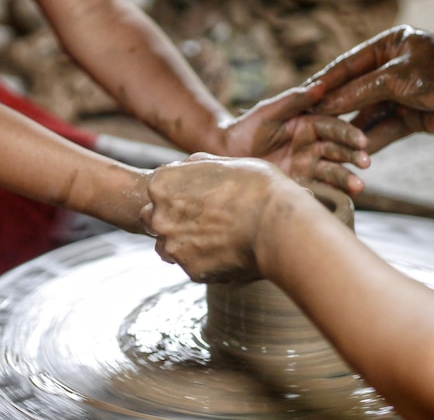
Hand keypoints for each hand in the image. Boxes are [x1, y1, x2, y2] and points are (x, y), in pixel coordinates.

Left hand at [140, 153, 293, 282]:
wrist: (278, 226)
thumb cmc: (258, 187)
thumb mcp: (225, 162)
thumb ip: (197, 166)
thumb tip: (186, 167)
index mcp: (162, 184)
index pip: (157, 190)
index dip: (178, 193)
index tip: (199, 197)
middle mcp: (159, 216)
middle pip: (154, 220)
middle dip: (173, 220)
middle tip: (206, 218)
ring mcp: (173, 246)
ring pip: (169, 247)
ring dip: (186, 244)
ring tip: (219, 237)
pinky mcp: (191, 271)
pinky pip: (193, 266)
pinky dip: (206, 261)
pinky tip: (230, 252)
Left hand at [223, 81, 369, 194]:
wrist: (228, 153)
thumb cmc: (248, 126)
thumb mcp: (269, 111)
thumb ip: (294, 100)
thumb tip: (321, 85)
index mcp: (310, 124)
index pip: (334, 128)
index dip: (348, 134)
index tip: (361, 141)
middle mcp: (314, 145)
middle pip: (339, 150)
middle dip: (354, 157)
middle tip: (366, 163)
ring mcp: (309, 165)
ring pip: (333, 171)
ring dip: (347, 178)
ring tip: (359, 187)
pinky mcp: (301, 183)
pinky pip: (318, 188)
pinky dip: (330, 193)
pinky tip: (341, 199)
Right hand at [307, 25, 433, 152]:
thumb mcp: (396, 78)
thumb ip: (359, 90)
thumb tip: (324, 104)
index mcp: (387, 46)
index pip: (346, 66)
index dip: (324, 83)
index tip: (302, 98)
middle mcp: (391, 69)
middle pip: (354, 91)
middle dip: (333, 109)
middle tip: (307, 124)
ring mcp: (400, 94)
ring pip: (367, 114)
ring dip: (351, 129)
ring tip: (327, 143)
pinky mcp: (410, 117)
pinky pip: (383, 129)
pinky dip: (371, 141)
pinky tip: (354, 152)